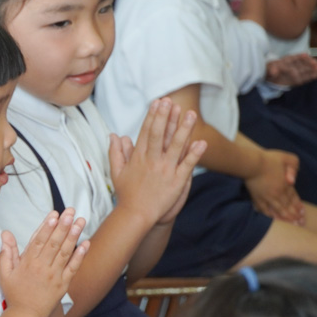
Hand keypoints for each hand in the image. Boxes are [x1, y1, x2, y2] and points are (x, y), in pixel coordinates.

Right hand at [0, 209, 87, 316]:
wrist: (26, 315)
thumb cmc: (15, 293)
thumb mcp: (4, 272)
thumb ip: (6, 252)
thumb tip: (5, 233)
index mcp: (27, 263)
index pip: (38, 240)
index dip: (47, 226)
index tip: (54, 214)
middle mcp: (42, 267)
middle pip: (54, 242)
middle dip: (63, 225)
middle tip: (71, 211)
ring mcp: (54, 276)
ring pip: (64, 252)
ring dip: (73, 235)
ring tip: (80, 221)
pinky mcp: (63, 284)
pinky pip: (73, 268)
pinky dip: (80, 256)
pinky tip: (85, 243)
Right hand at [109, 98, 205, 226]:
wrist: (135, 215)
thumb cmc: (126, 194)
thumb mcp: (117, 172)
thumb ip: (116, 152)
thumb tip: (114, 136)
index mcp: (138, 158)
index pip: (145, 132)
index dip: (152, 116)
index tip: (158, 103)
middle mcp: (152, 161)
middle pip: (159, 135)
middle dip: (165, 117)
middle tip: (171, 101)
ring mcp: (165, 171)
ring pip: (176, 146)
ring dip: (183, 129)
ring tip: (190, 114)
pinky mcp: (176, 181)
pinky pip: (187, 165)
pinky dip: (194, 154)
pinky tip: (202, 142)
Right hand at [245, 149, 304, 223]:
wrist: (252, 164)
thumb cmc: (269, 159)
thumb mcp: (288, 158)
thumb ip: (294, 168)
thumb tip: (292, 181)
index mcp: (285, 184)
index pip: (293, 197)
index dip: (298, 205)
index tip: (302, 213)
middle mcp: (277, 193)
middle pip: (287, 206)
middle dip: (293, 215)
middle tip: (298, 223)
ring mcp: (266, 197)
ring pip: (277, 211)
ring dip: (283, 218)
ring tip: (288, 225)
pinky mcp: (256, 199)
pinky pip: (264, 210)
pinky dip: (269, 216)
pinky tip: (272, 220)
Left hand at [266, 54, 316, 86]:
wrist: (267, 76)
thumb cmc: (268, 69)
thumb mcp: (268, 68)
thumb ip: (272, 69)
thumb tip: (274, 72)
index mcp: (286, 61)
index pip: (294, 58)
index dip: (299, 56)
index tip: (305, 55)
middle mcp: (292, 66)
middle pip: (302, 64)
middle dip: (309, 63)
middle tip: (315, 63)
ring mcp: (295, 72)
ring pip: (304, 70)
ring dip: (311, 70)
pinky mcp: (295, 79)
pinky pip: (303, 78)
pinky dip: (309, 77)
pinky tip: (315, 75)